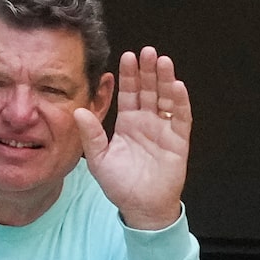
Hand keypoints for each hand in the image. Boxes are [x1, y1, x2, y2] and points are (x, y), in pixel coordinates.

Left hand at [73, 46, 190, 230]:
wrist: (141, 208)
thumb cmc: (119, 185)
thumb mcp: (98, 159)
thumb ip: (90, 135)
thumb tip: (78, 111)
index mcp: (128, 123)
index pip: (129, 93)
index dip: (129, 75)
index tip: (127, 56)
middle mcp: (147, 122)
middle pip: (149, 90)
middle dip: (148, 71)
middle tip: (147, 51)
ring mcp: (164, 130)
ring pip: (166, 99)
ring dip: (165, 80)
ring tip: (163, 61)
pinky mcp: (178, 141)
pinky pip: (181, 118)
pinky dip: (180, 102)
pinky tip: (177, 86)